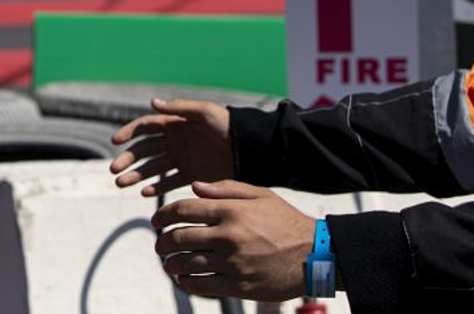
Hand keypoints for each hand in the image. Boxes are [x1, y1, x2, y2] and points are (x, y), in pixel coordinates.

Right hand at [109, 98, 232, 196]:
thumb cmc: (229, 126)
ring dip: (135, 175)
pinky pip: (169, 183)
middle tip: (114, 170)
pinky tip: (144, 193)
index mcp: (175, 124)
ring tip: (121, 184)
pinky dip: (156, 188)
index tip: (115, 142)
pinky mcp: (191, 176)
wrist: (251, 149)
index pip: (145, 127)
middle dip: (127, 159)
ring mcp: (182, 160)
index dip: (129, 133)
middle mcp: (174, 142)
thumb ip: (180, 108)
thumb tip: (152, 102)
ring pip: (152, 168)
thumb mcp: (206, 113)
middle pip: (144, 150)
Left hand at [151, 180, 314, 301]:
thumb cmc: (285, 221)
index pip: (182, 210)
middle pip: (179, 238)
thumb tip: (194, 187)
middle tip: (159, 245)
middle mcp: (228, 236)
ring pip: (186, 263)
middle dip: (162, 242)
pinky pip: (201, 285)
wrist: (317, 255)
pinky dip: (187, 282)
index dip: (162, 215)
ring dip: (171, 264)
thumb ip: (225, 189)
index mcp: (230, 211)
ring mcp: (232, 263)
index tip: (155, 221)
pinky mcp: (239, 286)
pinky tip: (185, 279)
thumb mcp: (260, 195)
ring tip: (169, 263)